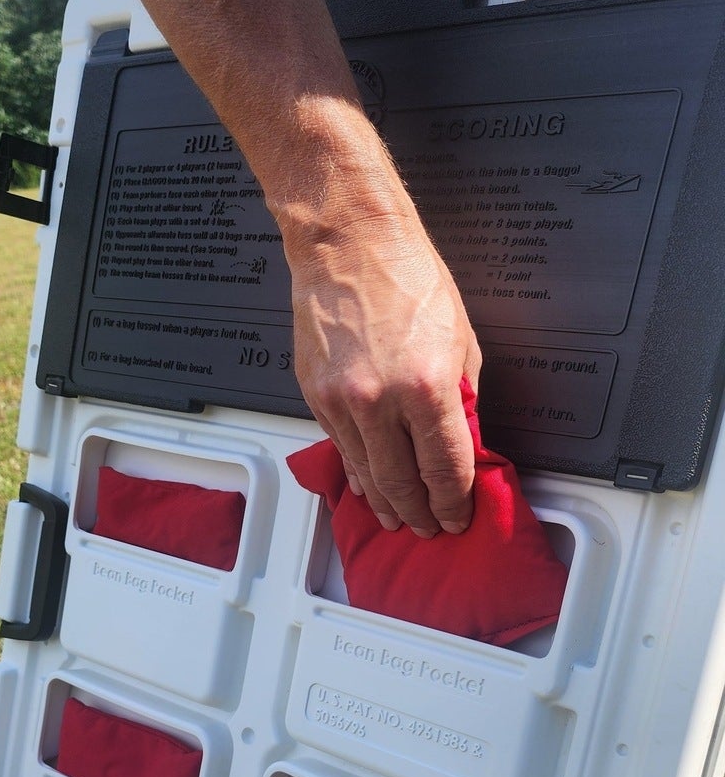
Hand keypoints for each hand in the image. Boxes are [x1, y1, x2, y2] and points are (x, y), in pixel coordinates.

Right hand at [287, 213, 481, 536]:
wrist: (349, 247)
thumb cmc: (407, 278)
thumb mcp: (460, 340)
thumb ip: (460, 398)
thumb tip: (460, 440)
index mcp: (427, 387)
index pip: (445, 468)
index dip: (455, 501)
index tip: (459, 516)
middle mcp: (380, 402)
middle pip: (401, 483)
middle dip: (420, 513)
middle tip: (430, 528)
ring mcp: (342, 402)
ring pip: (365, 474)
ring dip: (385, 503)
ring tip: (397, 519)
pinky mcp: (315, 396)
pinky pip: (339, 448)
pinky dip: (356, 471)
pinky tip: (366, 484)